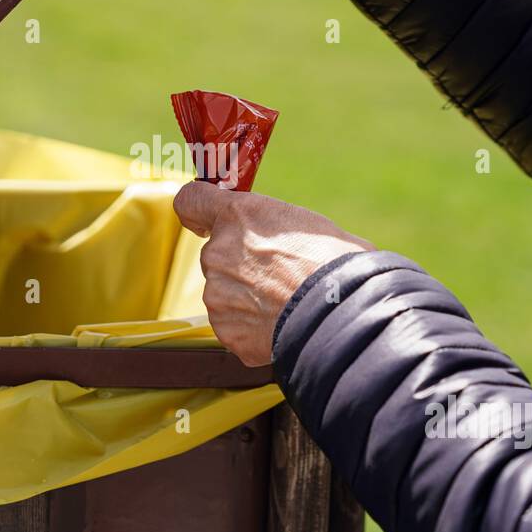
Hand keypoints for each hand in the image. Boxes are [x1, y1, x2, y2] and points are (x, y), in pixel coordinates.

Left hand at [174, 180, 374, 366]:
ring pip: (224, 294)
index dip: (197, 212)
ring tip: (285, 303)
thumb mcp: (304, 223)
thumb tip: (275, 236)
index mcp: (237, 216)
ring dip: (246, 299)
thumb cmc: (335, 262)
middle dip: (239, 266)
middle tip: (276, 275)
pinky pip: (234, 327)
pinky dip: (252, 328)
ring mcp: (217, 294)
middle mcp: (218, 252)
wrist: (340, 312)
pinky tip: (281, 324)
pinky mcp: (226, 330)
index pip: (191, 201)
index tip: (204, 223)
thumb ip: (271, 227)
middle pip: (216, 257)